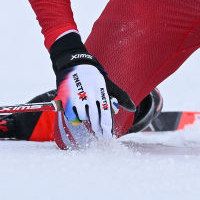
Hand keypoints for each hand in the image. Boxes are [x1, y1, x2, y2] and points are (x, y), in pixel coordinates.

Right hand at [49, 32, 133, 147]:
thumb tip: (133, 108)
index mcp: (102, 90)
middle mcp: (90, 93)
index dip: (107, 126)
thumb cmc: (94, 77)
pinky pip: (72, 116)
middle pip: (95, 118)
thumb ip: (121, 97)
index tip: (108, 136)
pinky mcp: (66, 99)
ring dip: (87, 119)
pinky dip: (75, 117)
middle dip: (98, 128)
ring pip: (84, 117)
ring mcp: (77, 96)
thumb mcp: (109, 85)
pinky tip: (78, 113)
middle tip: (100, 134)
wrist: (73, 63)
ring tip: (88, 114)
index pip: (106, 112)